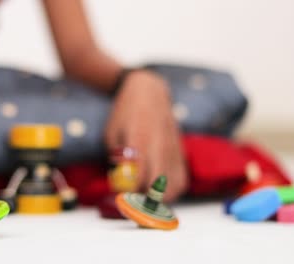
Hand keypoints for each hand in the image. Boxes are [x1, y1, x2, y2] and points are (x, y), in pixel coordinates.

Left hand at [105, 70, 187, 201]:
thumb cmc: (125, 114)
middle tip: (132, 202)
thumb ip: (117, 160)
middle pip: (160, 186)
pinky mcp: (182, 152)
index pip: (139, 176)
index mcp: (140, 138)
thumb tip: (120, 188)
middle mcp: (161, 145)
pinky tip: (157, 190)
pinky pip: (181, 180)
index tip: (119, 197)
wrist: (150, 91)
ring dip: (159, 200)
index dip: (129, 193)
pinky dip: (171, 192)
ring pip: (174, 187)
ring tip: (144, 197)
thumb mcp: (112, 133)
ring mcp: (174, 149)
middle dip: (144, 202)